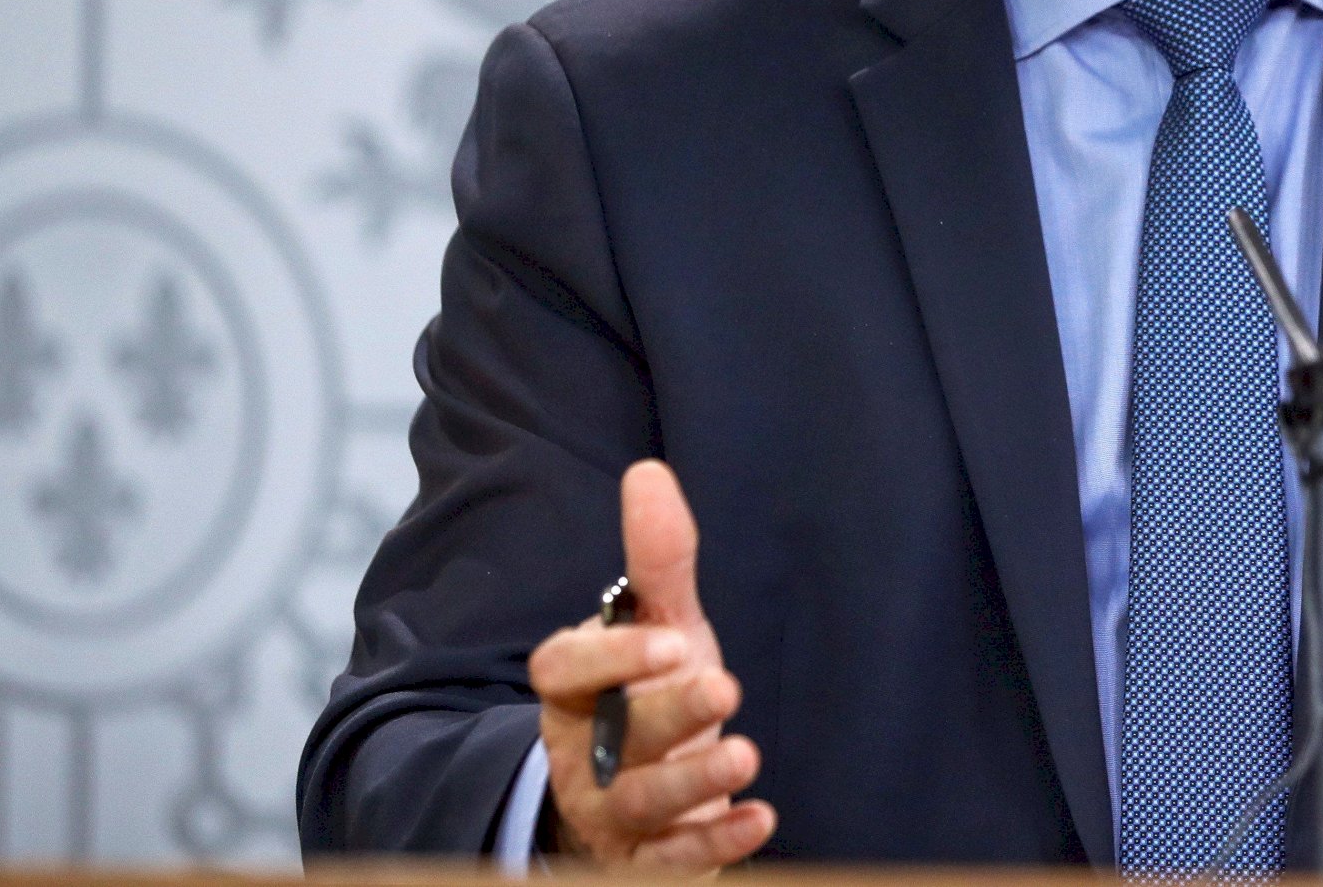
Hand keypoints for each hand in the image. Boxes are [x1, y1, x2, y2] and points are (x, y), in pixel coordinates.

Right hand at [528, 460, 775, 867]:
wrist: (643, 804)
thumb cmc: (650, 699)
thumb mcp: (662, 630)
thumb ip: (656, 565)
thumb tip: (648, 473)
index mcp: (575, 692)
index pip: (563, 669)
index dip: (609, 655)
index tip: (672, 640)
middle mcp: (582, 755)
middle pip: (613, 737)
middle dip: (667, 714)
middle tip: (723, 687)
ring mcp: (608, 815)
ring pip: (637, 804)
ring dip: (691, 783)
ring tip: (745, 753)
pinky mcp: (640, 864)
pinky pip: (666, 864)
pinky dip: (711, 844)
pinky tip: (759, 816)